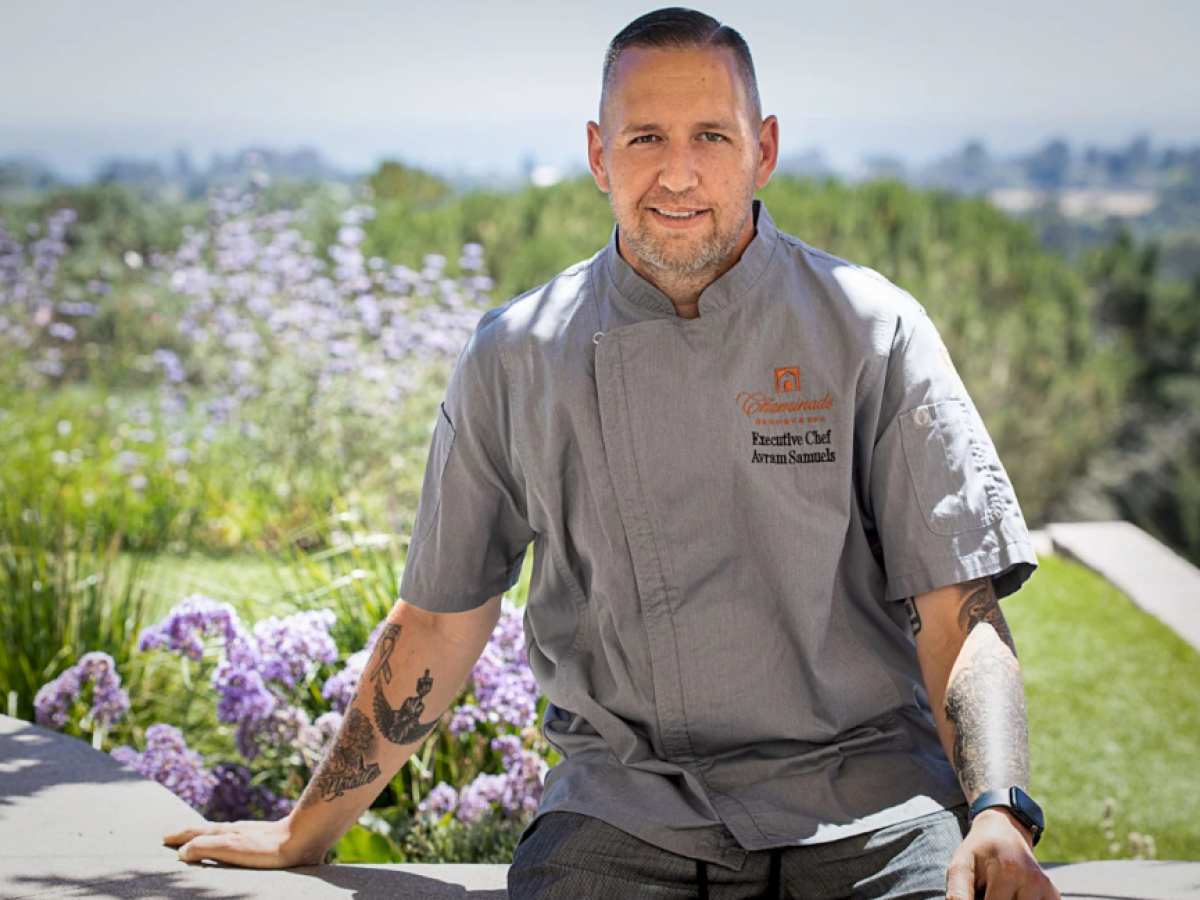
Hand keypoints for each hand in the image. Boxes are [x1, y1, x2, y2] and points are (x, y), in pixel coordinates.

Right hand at [164, 816, 324, 868]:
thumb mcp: (230, 847)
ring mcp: (251, 834)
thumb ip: (205, 848)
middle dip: (190, 835)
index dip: (180, 837)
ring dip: (207, 838)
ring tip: (200, 841)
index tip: (165, 838)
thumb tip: (181, 852)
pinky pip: (238, 841)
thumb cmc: (266, 847)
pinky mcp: (265, 842)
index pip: (197, 833)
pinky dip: (226, 843)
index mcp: (226, 833)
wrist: (302, 838)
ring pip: (223, 834)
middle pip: (208, 831)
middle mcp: (237, 830)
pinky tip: (237, 847)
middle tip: (174, 837)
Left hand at [946, 809, 1059, 899]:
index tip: (978, 895)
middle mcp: (1032, 880)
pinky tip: (1012, 894)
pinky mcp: (1053, 894)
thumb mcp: (961, 866)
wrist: (1003, 830)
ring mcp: (1046, 888)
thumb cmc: (978, 851)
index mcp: (1009, 871)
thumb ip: (958, 894)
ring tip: (997, 893)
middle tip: (986, 890)